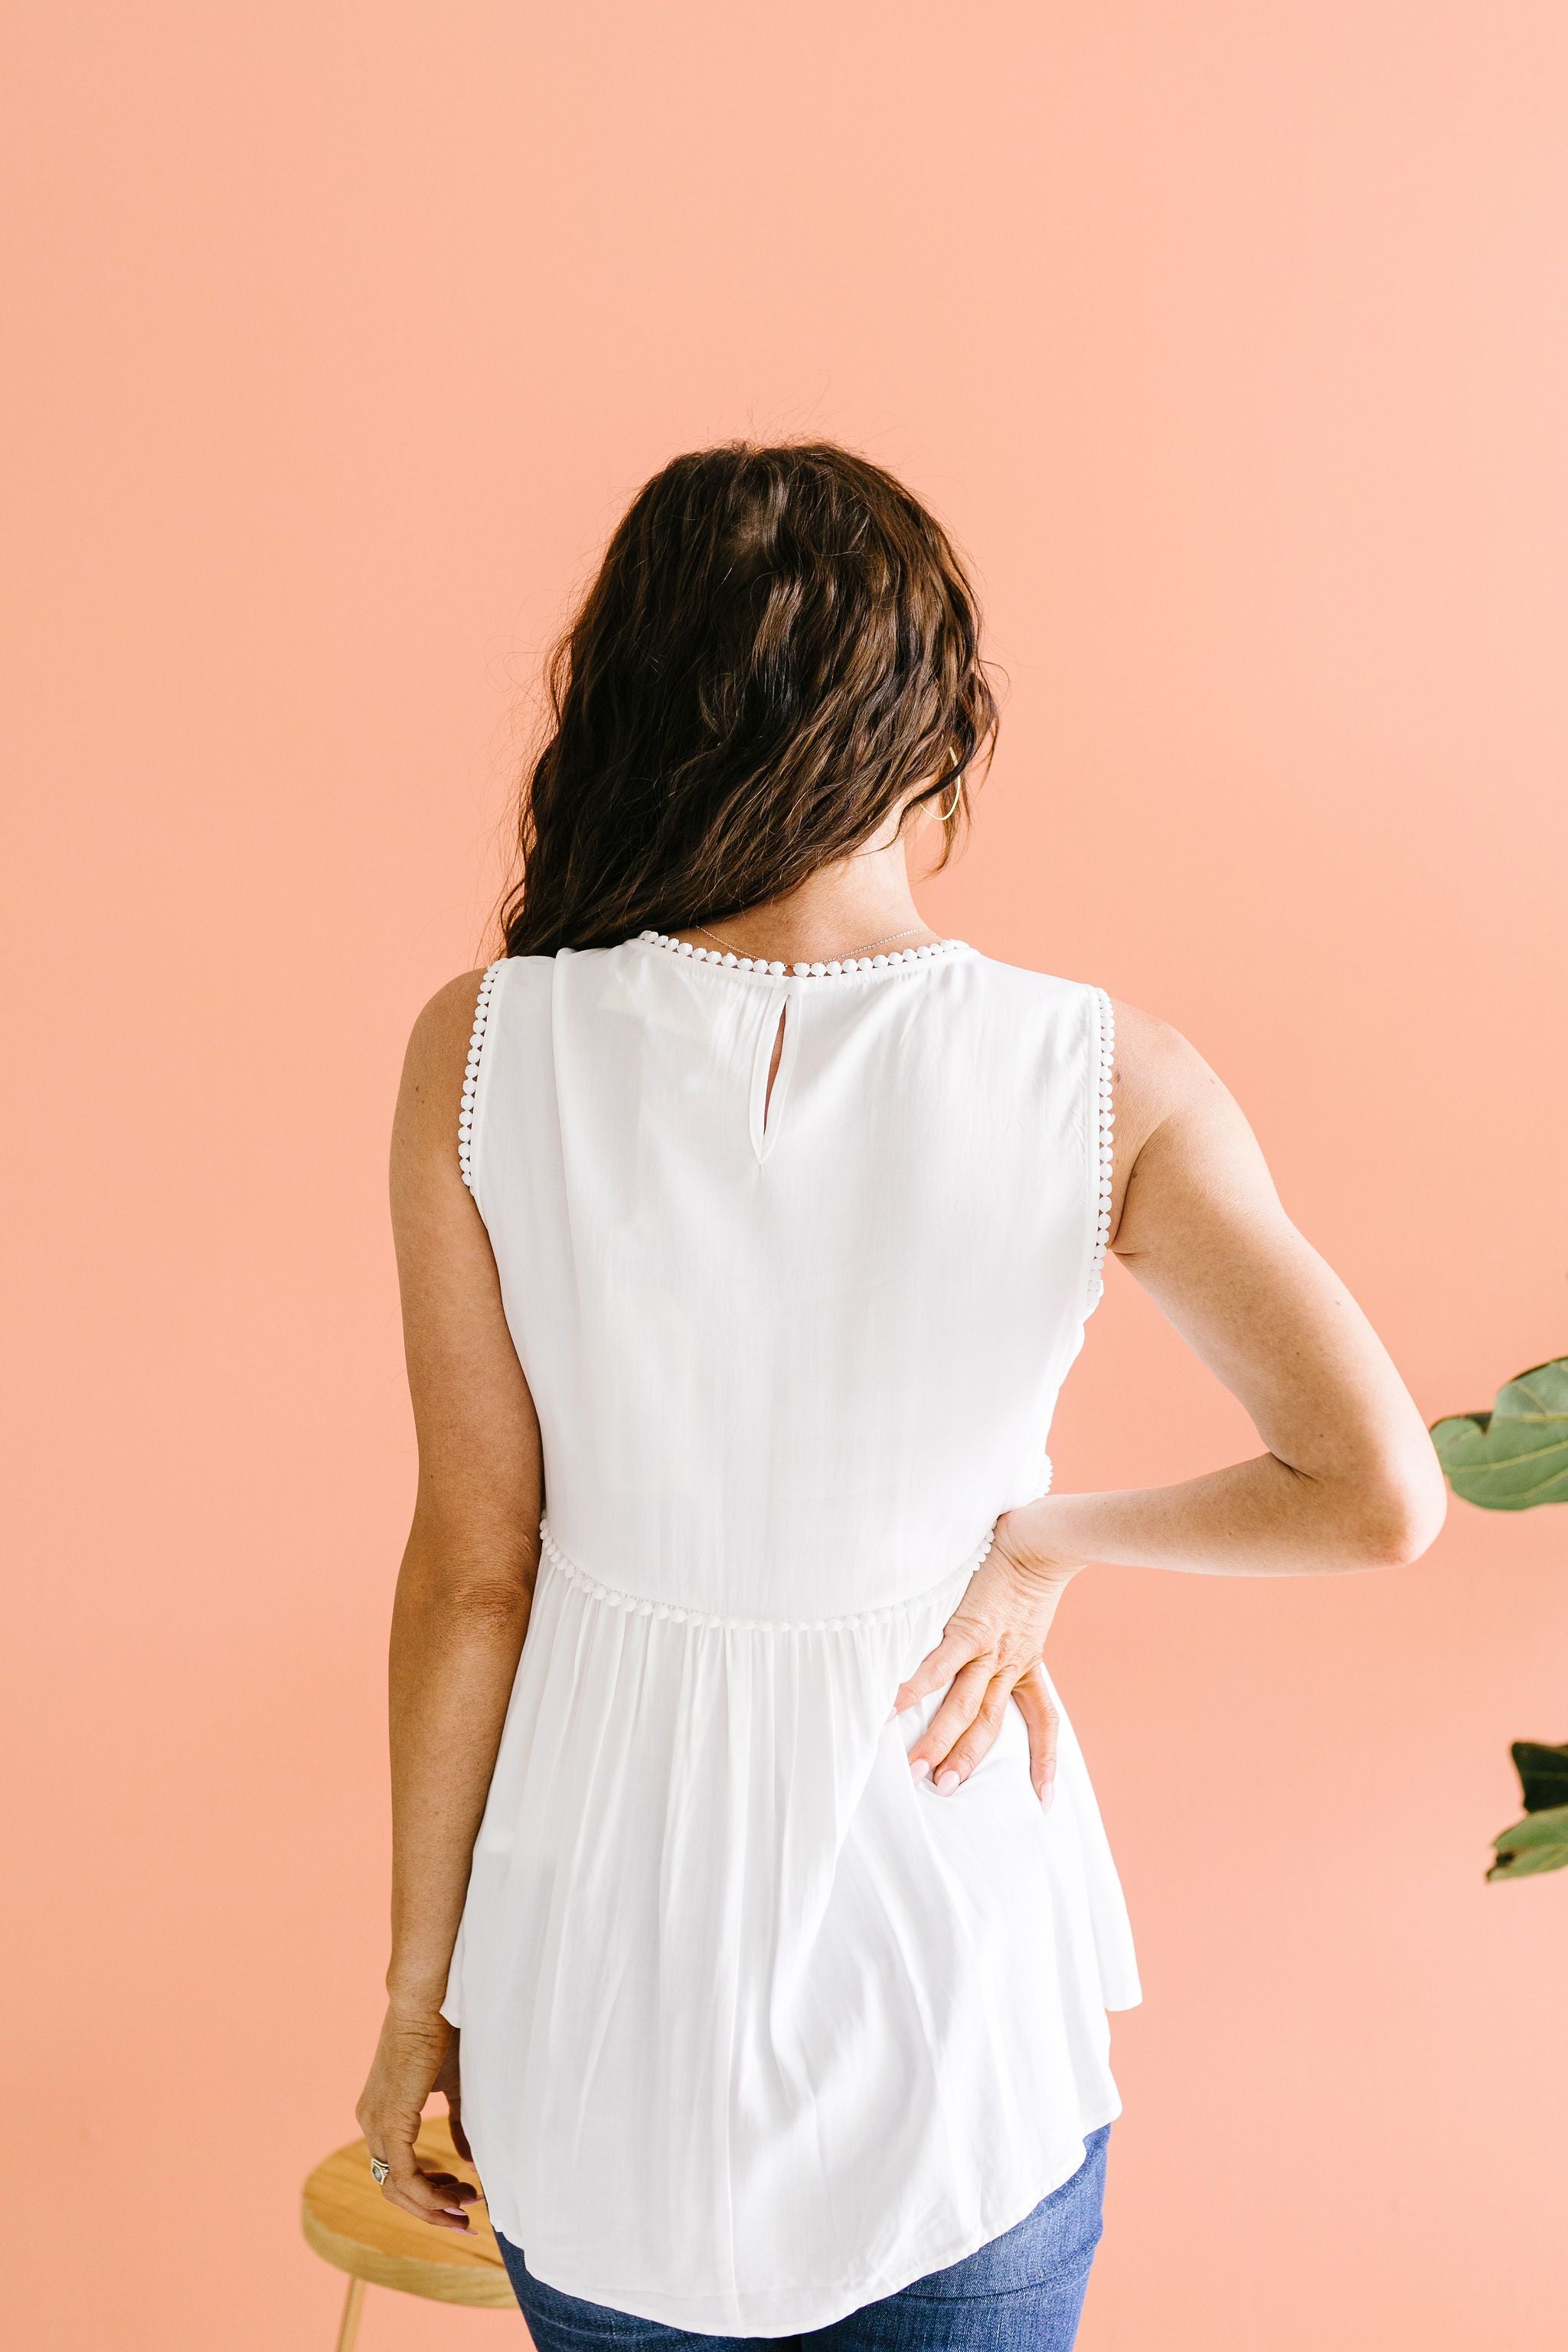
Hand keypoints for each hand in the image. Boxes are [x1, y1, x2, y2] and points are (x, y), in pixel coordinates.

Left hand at [355, 2003, 477, 2230]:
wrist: (428, 2001)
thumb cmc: (442, 2033)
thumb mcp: (451, 2086)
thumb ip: (457, 2124)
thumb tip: (467, 2160)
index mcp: (379, 2112)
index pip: (397, 2169)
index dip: (430, 2191)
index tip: (464, 2195)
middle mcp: (370, 2122)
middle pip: (394, 2189)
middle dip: (432, 2210)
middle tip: (466, 2219)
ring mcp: (376, 2124)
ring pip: (397, 2190)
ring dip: (433, 2208)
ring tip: (467, 2209)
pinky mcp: (391, 2122)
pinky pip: (404, 2176)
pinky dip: (429, 2194)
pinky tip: (455, 2197)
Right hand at [893, 1505, 1082, 1804]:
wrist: (1043, 1540)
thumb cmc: (1029, 1569)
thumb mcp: (1030, 1615)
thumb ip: (1013, 1634)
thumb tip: (999, 1637)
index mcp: (1027, 1664)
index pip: (1044, 1722)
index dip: (1046, 1761)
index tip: (1045, 1802)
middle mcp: (1009, 1664)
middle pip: (988, 1725)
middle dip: (965, 1760)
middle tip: (943, 1791)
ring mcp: (990, 1649)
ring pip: (965, 1706)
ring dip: (941, 1740)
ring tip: (918, 1771)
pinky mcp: (971, 1627)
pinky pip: (942, 1664)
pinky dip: (918, 1686)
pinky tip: (893, 1706)